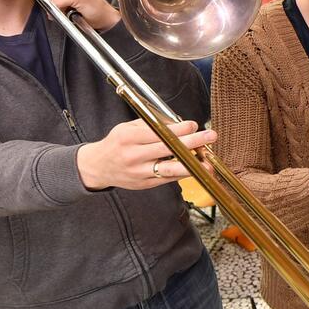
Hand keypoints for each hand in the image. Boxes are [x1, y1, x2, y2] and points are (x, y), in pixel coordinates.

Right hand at [76, 119, 213, 190]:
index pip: (158, 132)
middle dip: (192, 142)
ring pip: (170, 169)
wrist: (98, 167)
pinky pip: (168, 179)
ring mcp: (139, 172)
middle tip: (210, 136)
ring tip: (208, 162)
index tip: (194, 124)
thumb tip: (180, 123)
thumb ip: (152, 124)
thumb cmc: (117, 143)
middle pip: (167, 148)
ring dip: (192, 165)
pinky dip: (183, 173)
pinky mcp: (145, 184)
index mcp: (128, 138)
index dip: (178, 129)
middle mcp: (133, 156)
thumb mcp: (128, 128)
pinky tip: (196, 168)